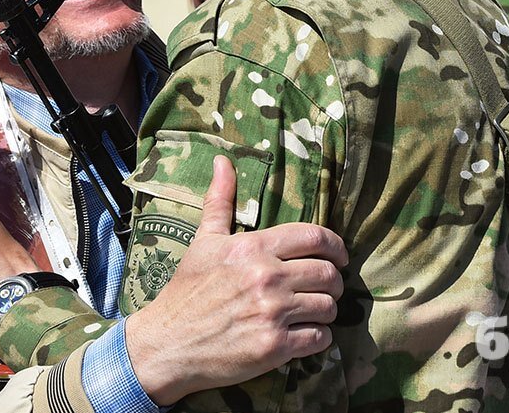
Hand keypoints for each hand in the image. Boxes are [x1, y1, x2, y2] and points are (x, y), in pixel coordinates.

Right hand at [126, 156, 346, 404]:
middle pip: (329, 274)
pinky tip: (304, 335)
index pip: (315, 237)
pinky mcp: (275, 347)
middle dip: (333, 282)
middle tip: (325, 288)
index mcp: (253, 248)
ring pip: (329, 307)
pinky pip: (320, 338)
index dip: (336, 246)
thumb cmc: (188, 290)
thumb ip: (220, 201)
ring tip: (313, 312)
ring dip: (326, 311)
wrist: (169, 342)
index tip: (339, 256)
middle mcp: (267, 277)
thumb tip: (222, 161)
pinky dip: (318, 337)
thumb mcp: (203, 241)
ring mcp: (273, 313)